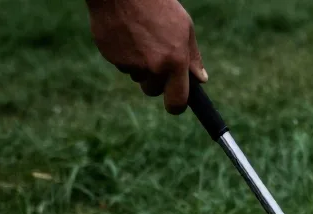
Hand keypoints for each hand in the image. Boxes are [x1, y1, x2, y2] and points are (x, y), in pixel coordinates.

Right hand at [87, 0, 206, 113]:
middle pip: (153, 90)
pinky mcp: (112, 57)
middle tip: (154, 55)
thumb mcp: (184, 26)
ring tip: (140, 36)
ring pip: (137, 76)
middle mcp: (153, 67)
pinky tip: (126, 33)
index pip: (177, 102)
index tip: (174, 102)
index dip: (176, 105)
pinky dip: (124, 53)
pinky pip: (121, 64)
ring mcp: (131, 64)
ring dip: (139, 64)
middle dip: (154, 79)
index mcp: (175, 62)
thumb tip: (200, 79)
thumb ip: (192, 57)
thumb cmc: (157, 4)